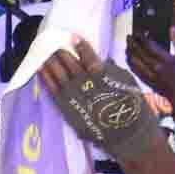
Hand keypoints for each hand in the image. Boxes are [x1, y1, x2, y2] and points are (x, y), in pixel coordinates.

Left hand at [37, 38, 165, 159]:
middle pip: (70, 65)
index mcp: (103, 76)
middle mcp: (86, 86)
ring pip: (59, 77)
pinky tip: (42, 71)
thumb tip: (99, 60)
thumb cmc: (132, 107)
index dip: (81, 46)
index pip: (88, 57)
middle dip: (62, 53)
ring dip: (51, 63)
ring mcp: (75, 99)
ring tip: (46, 53)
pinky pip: (54, 92)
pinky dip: (47, 80)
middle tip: (55, 42)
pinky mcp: (68, 110)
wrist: (129, 136)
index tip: (74, 37)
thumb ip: (111, 70)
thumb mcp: (127, 82)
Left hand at [126, 36, 174, 121]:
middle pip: (138, 52)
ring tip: (127, 45)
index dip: (141, 37)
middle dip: (132, 43)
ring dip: (129, 52)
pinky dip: (130, 62)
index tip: (138, 32)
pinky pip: (134, 70)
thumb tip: (173, 28)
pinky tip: (129, 57)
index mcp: (165, 60)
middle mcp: (155, 67)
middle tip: (129, 36)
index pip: (149, 45)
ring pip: (134, 61)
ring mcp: (149, 75)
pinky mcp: (146, 80)